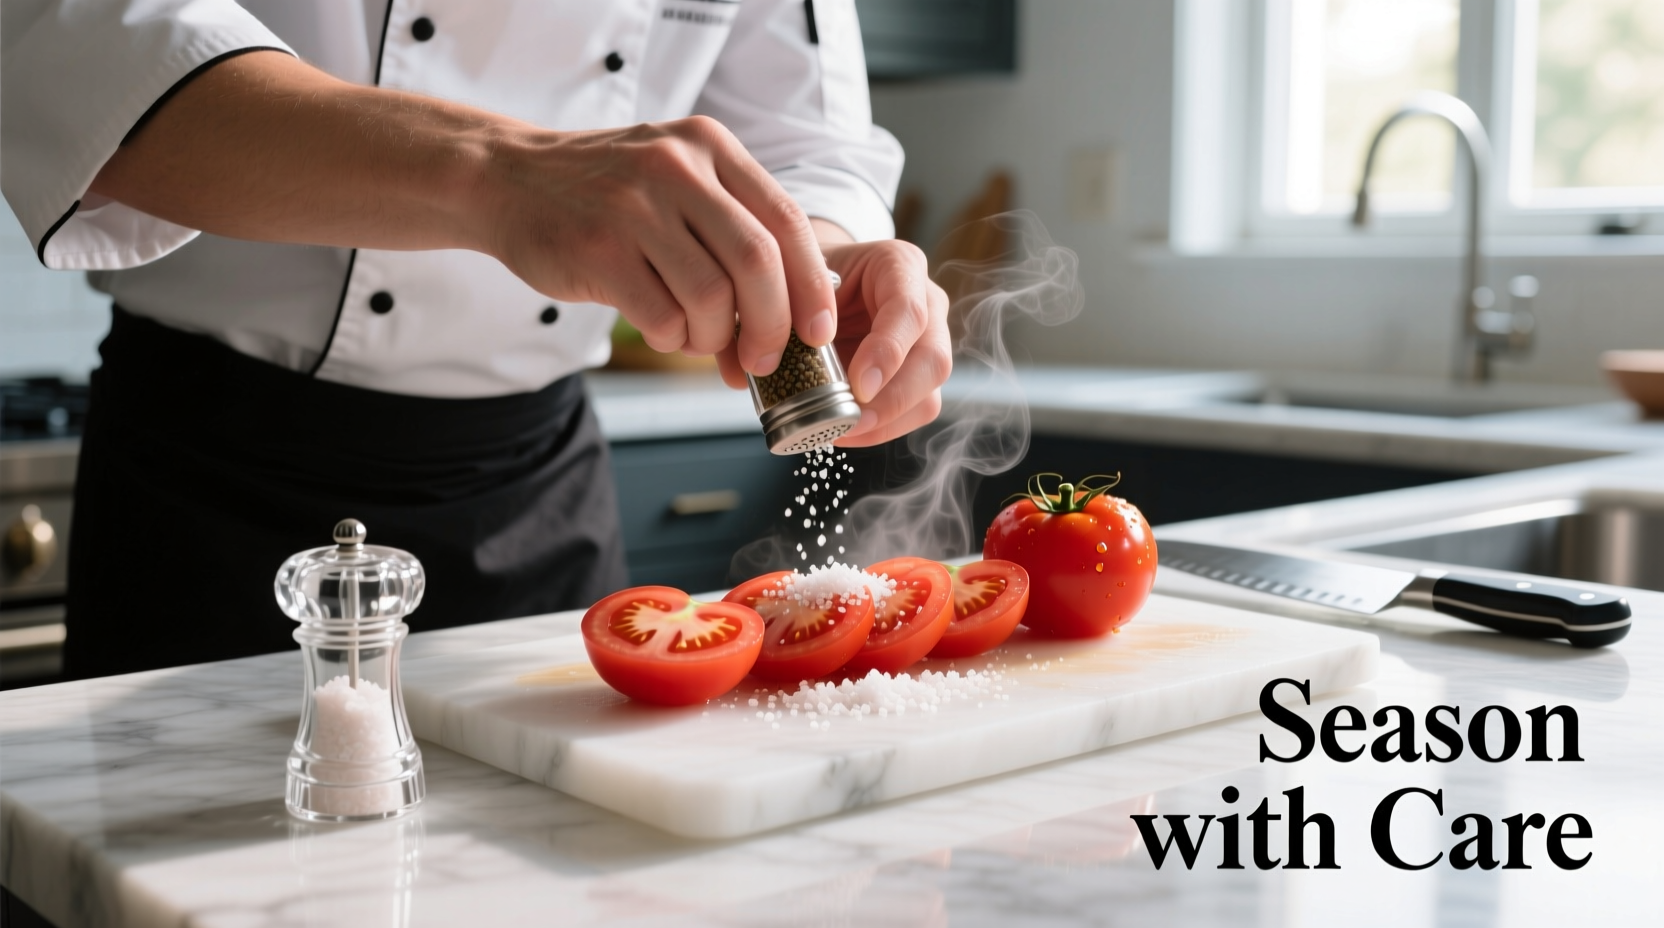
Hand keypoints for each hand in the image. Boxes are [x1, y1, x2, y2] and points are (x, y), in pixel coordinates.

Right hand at [480, 116, 833, 373]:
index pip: (787, 220)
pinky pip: (661, 316)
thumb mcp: (678, 181)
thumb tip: (794, 317)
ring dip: (713, 337)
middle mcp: (676, 168)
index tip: (818, 330)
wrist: (508, 179)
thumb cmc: (606, 195)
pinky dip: (672, 339)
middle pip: (757, 261)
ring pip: (711, 297)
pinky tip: (662, 329)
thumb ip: (733, 232)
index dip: (811, 286)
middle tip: (765, 357)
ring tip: (697, 338)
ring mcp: (634, 206)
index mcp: (710, 148)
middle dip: (772, 324)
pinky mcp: (597, 249)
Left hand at [717, 223, 950, 445]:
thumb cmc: (804, 276)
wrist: (816, 280)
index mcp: (899, 265)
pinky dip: (880, 429)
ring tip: (840, 430)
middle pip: (933, 360)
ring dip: (886, 422)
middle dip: (892, 400)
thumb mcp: (790, 279)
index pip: (908, 310)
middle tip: (848, 421)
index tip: (858, 385)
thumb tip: (746, 371)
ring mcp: (927, 343)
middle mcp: (925, 303)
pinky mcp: (917, 377)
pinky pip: (913, 413)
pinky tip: (846, 431)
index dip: (887, 352)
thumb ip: (776, 312)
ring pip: (929, 394)